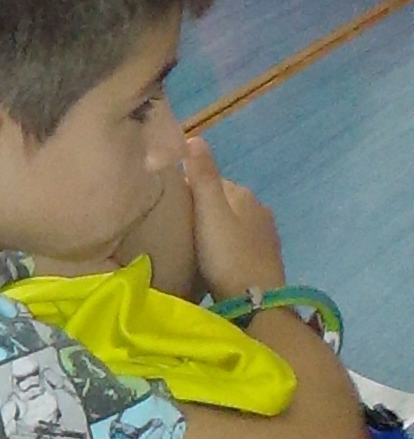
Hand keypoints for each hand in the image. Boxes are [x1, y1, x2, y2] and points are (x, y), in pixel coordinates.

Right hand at [181, 136, 284, 302]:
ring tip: (195, 247)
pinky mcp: (267, 258)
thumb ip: (203, 176)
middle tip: (179, 230)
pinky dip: (228, 246)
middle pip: (223, 202)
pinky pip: (241, 243)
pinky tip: (216, 261)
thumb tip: (194, 136)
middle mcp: (259, 208)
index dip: (189, 191)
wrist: (256, 302)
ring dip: (217, 230)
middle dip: (204, 211)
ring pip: (233, 223)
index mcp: (243, 194)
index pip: (211, 181)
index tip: (170, 208)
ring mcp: (266, 234)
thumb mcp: (209, 212)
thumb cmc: (227, 255)